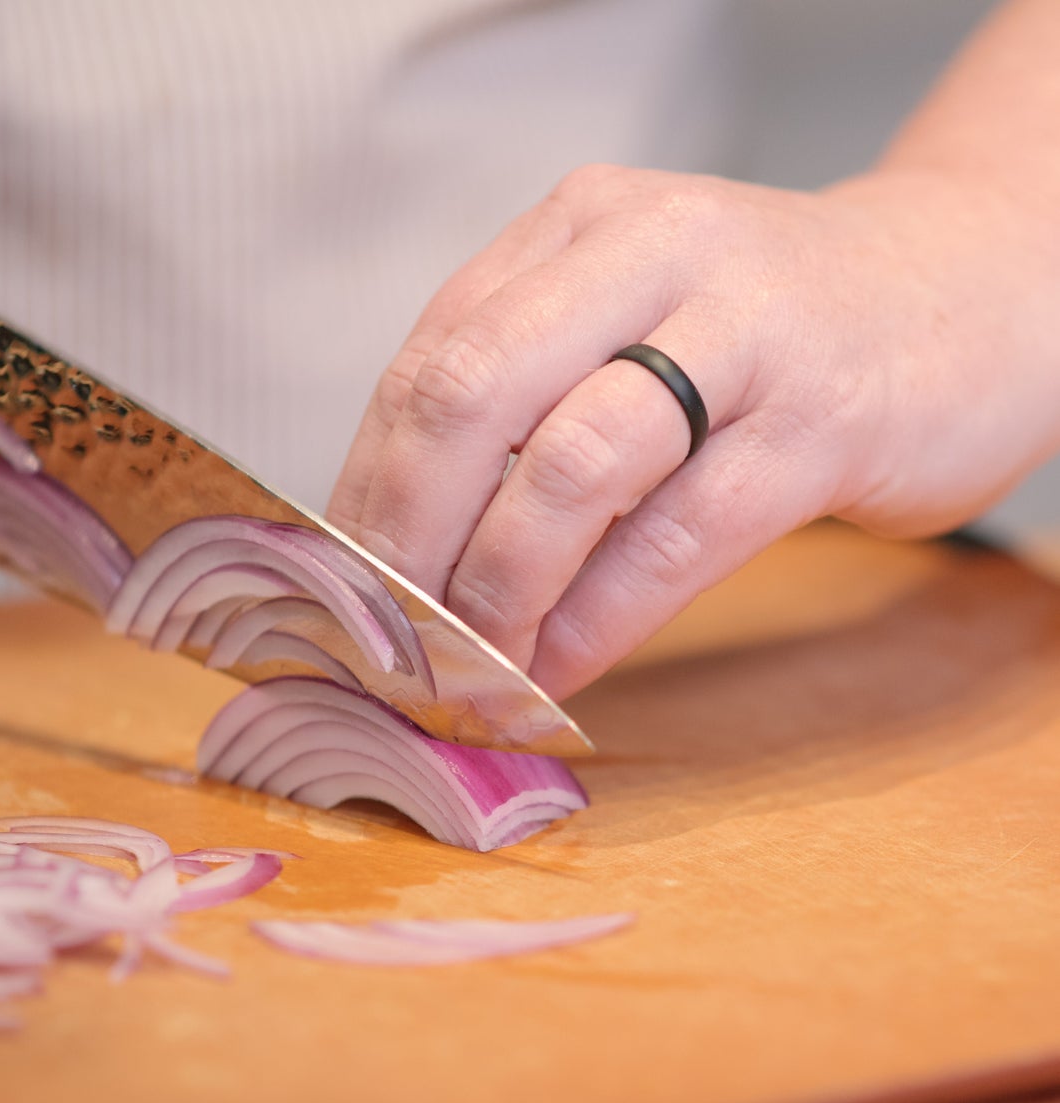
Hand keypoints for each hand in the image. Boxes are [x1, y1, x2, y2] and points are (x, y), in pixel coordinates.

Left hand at [328, 163, 1059, 699]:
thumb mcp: (630, 321)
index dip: (369, 490)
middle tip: (385, 641)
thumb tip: (401, 552)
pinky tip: (558, 671)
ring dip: (497, 593)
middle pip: (472, 399)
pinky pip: (674, 538)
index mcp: (579, 228)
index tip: (337, 590)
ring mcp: (745, 331)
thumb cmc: (764, 335)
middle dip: (407, 542)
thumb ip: (528, 402)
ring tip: (468, 671)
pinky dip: (597, 620)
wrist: (969, 293)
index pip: (431, 361)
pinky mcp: (822, 422)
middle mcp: (651, 252)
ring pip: (570, 469)